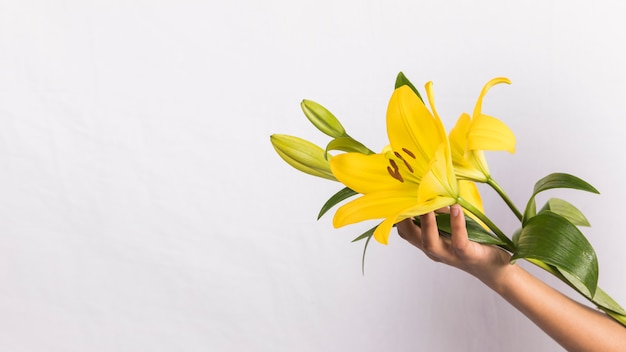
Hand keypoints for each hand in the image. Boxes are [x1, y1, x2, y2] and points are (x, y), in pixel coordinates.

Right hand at [396, 204, 512, 287]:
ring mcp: (449, 255)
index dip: (398, 214)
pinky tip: (456, 208)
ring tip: (427, 202)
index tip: (398, 194)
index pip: (405, 230)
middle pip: (410, 236)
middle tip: (405, 196)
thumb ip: (441, 213)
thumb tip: (433, 191)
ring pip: (429, 242)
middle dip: (404, 217)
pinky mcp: (466, 255)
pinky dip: (456, 224)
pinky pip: (458, 241)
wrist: (494, 268)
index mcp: (428, 243)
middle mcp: (434, 251)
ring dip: (426, 222)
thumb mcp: (452, 226)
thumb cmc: (473, 243)